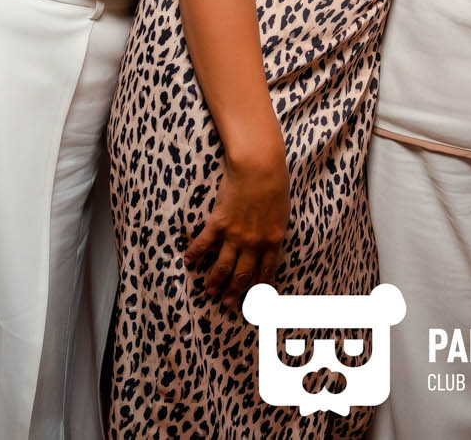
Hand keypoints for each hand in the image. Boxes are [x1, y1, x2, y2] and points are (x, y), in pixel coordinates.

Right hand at [184, 142, 288, 311]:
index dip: (260, 288)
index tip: (256, 301)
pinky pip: (204, 244)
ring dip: (215, 280)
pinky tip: (188, 261)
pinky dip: (195, 254)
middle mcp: (254, 243)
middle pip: (243, 274)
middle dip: (235, 292)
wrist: (259, 166)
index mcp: (273, 240)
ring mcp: (235, 235)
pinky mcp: (219, 223)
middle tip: (227, 303)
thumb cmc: (275, 182)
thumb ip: (274, 229)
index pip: (266, 271)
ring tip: (209, 291)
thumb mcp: (282, 211)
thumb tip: (270, 241)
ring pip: (223, 266)